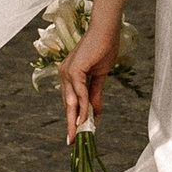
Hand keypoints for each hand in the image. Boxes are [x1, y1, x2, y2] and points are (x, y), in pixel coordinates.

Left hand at [60, 9, 120, 143]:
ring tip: (79, 134)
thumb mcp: (100, 76)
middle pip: (67, 104)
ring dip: (76, 118)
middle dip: (70, 123)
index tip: (75, 133)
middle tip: (72, 140)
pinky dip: (82, 105)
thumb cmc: (103, 48)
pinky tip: (85, 118)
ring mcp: (68, 71)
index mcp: (69, 75)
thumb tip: (95, 112)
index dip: (73, 117)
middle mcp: (64, 73)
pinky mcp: (74, 69)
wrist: (106, 30)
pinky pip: (79, 92)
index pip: (70, 101)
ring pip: (72, 100)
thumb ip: (95, 94)